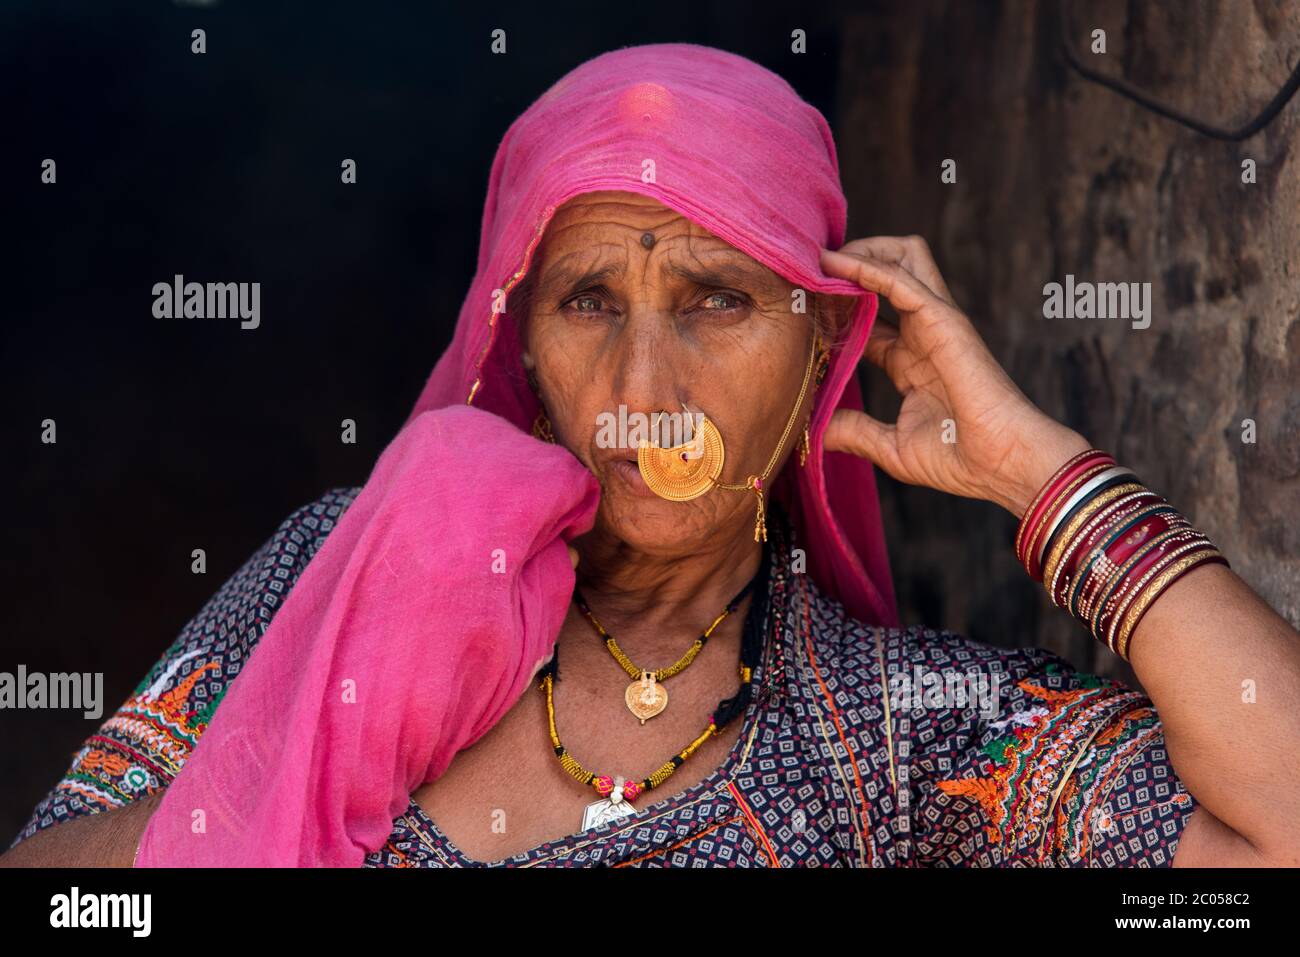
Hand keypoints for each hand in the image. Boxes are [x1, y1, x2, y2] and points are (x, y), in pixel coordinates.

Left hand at [818, 236, 1089, 516]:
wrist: (1004, 465)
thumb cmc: (961, 459)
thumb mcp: (892, 448)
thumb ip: (855, 433)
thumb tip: (816, 432)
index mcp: (912, 360)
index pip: (869, 319)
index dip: (835, 309)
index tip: (800, 308)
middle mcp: (923, 333)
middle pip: (888, 271)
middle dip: (849, 263)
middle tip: (807, 270)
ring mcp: (936, 322)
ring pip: (901, 256)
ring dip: (859, 250)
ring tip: (821, 257)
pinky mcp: (944, 320)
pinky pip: (901, 278)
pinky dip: (866, 267)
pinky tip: (835, 265)